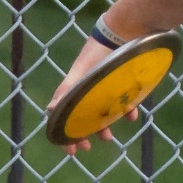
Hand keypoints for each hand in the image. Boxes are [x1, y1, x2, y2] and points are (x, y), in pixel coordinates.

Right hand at [47, 37, 139, 154]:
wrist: (124, 32)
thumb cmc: (98, 51)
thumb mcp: (81, 72)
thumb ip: (68, 90)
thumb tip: (50, 111)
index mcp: (75, 87)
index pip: (65, 113)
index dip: (65, 132)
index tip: (70, 150)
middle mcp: (89, 88)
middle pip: (84, 115)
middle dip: (84, 132)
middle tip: (88, 146)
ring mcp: (107, 86)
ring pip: (103, 111)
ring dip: (104, 124)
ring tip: (108, 137)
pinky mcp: (123, 82)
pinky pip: (124, 100)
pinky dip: (127, 110)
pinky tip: (131, 116)